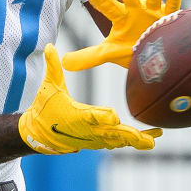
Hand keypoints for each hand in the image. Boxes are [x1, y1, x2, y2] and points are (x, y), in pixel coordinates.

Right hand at [18, 44, 161, 153]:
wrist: (38, 134)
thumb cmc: (44, 109)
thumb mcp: (49, 87)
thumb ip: (53, 67)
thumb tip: (49, 46)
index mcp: (76, 115)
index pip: (91, 115)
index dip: (102, 117)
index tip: (115, 116)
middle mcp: (86, 130)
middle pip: (110, 134)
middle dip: (128, 136)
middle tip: (145, 138)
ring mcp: (92, 138)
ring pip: (116, 141)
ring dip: (134, 141)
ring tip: (152, 140)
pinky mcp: (96, 142)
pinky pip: (116, 143)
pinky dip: (130, 143)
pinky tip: (147, 141)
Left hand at [64, 0, 183, 69]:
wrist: (153, 55)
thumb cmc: (131, 49)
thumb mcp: (110, 52)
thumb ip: (89, 56)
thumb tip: (64, 63)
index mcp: (121, 16)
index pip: (108, 7)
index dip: (100, 0)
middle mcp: (136, 9)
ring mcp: (154, 10)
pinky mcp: (170, 15)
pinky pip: (173, 2)